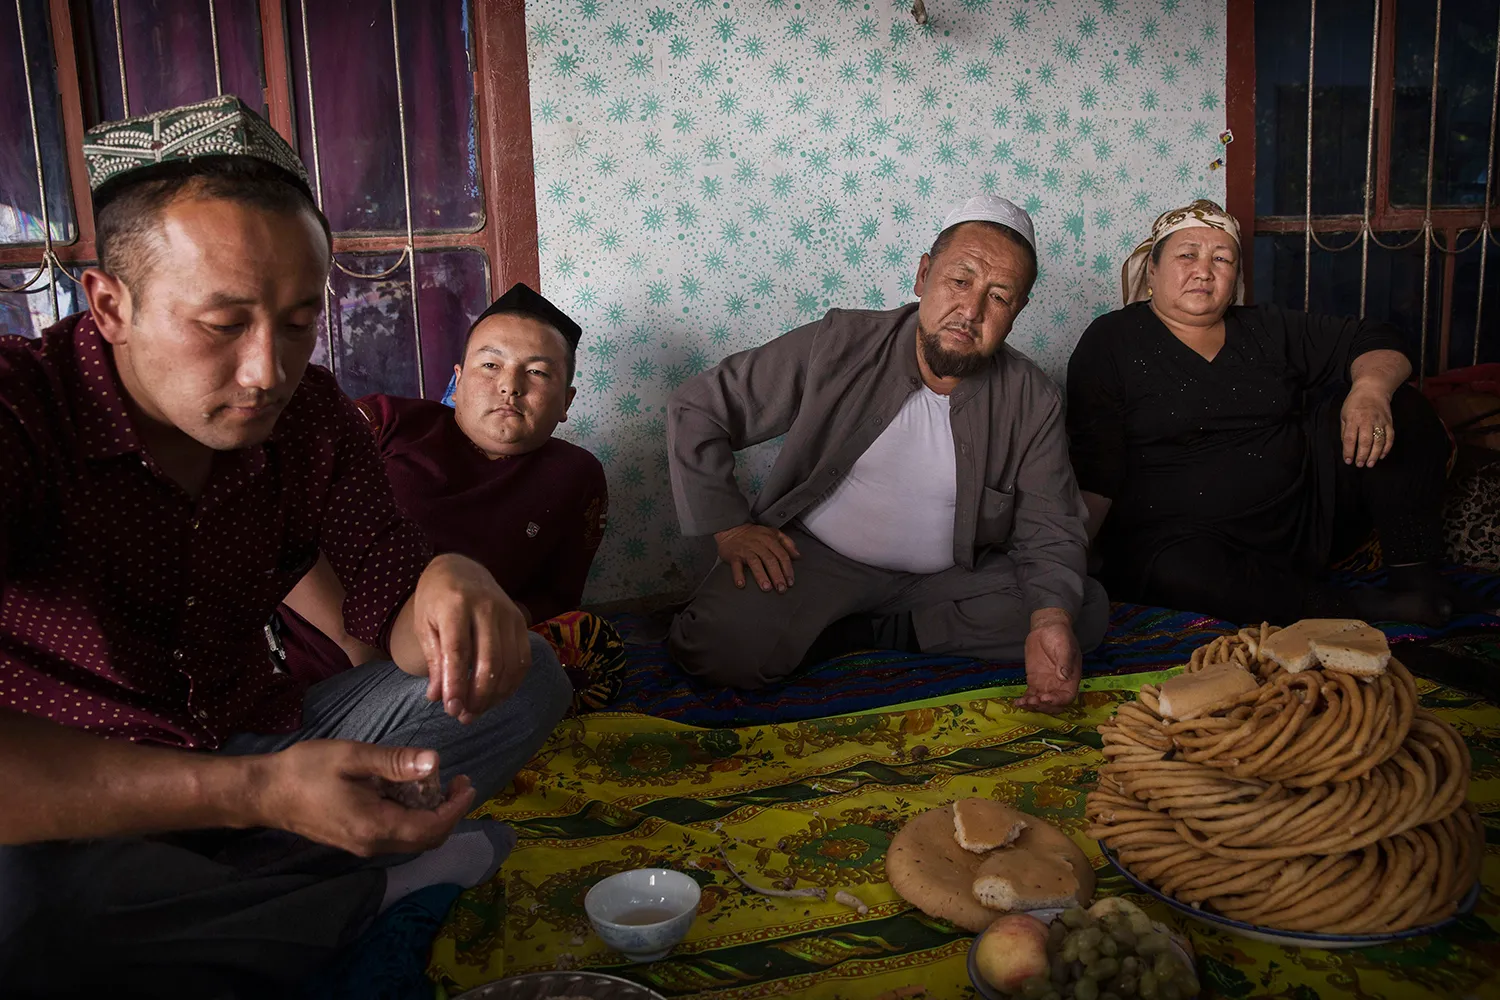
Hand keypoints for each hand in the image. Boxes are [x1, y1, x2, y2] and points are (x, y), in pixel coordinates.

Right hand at [249, 740, 475, 856]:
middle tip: (456, 782)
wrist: (265, 793)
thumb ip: (395, 762)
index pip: (431, 829)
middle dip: (448, 813)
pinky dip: (412, 817)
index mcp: (375, 826)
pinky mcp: (355, 840)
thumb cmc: (305, 770)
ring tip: (436, 783)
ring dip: (431, 816)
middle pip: (426, 840)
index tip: (466, 783)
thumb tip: (435, 763)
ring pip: (412, 840)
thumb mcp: (352, 757)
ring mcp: (362, 846)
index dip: (455, 808)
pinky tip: (408, 791)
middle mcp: (372, 844)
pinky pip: (396, 836)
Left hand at [412, 553, 530, 722]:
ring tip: (476, 710)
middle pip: (489, 662)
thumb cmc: (437, 600)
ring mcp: (509, 614)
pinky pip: (523, 660)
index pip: (459, 652)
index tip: (451, 710)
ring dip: (494, 695)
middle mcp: (487, 608)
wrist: (462, 569)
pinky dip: (511, 684)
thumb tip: (439, 697)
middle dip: (478, 696)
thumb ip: (434, 660)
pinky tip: (495, 696)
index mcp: (456, 605)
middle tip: (463, 716)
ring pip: (509, 665)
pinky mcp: (522, 621)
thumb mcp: (425, 625)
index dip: (456, 684)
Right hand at [714, 523, 801, 591]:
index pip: (782, 555)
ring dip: (761, 576)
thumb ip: (787, 543)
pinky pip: (736, 565)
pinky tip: (741, 584)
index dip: (787, 569)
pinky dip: (738, 575)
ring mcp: (746, 550)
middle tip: (781, 588)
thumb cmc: (753, 534)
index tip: (790, 581)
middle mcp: (758, 544)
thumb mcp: (772, 533)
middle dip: (777, 575)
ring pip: (755, 562)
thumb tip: (797, 555)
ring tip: (766, 587)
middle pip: (770, 560)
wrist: (731, 528)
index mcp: (769, 540)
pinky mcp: (734, 555)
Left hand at [1017, 610, 1080, 713]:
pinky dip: (1025, 701)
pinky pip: (1030, 695)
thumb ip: (1064, 662)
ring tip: (1023, 702)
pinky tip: (1017, 703)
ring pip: (1041, 703)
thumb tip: (1064, 677)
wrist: (1047, 628)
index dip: (1057, 701)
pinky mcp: (1034, 681)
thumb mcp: (1065, 646)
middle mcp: (1059, 685)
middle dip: (1043, 706)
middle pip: (1054, 705)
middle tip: (1033, 701)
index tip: (1046, 698)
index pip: (1067, 697)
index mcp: (1071, 678)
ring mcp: (1046, 684)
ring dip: (1033, 706)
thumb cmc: (1060, 635)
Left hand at [1341, 384, 1394, 467]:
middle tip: (1359, 464)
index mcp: (1353, 418)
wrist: (1373, 389)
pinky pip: (1390, 437)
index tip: (1348, 460)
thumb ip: (1345, 430)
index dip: (1349, 451)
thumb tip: (1346, 446)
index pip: (1350, 438)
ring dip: (1374, 454)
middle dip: (1362, 455)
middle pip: (1365, 441)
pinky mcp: (1389, 422)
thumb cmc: (1355, 402)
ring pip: (1379, 441)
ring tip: (1369, 463)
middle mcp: (1367, 420)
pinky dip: (1387, 448)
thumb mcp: (1344, 414)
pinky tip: (1382, 455)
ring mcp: (1380, 421)